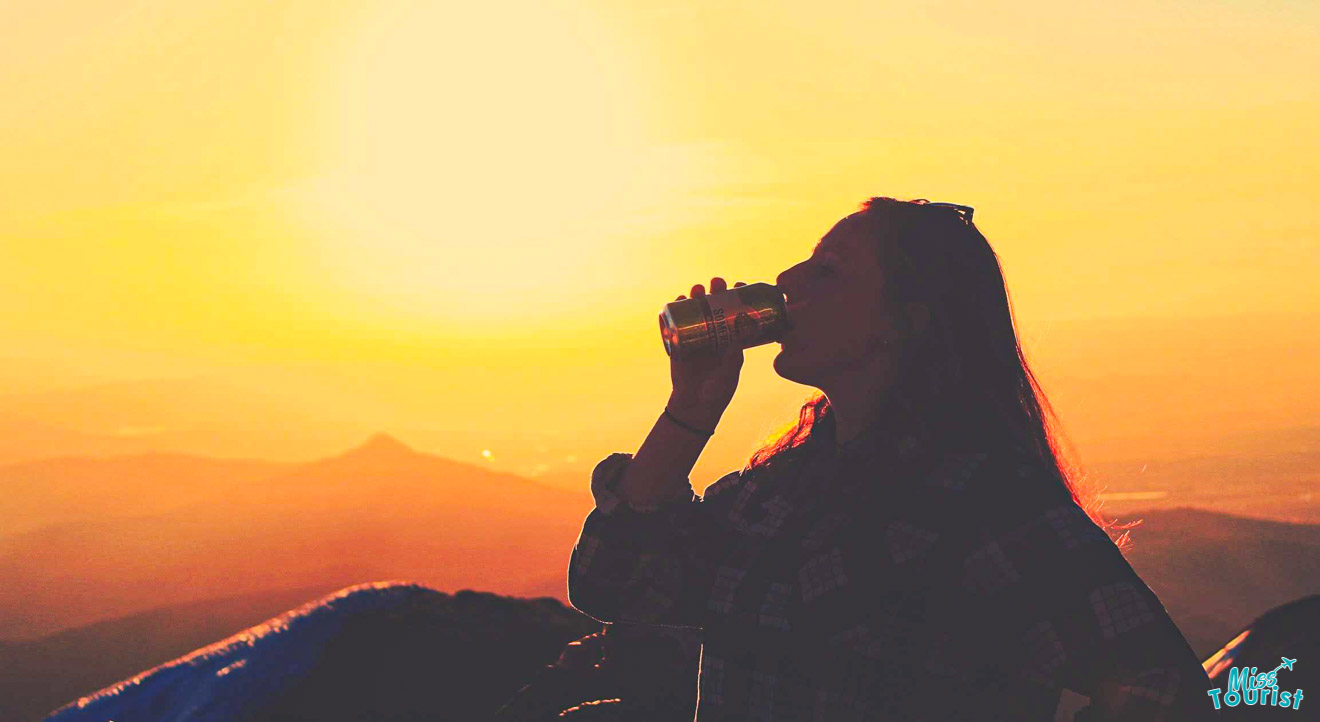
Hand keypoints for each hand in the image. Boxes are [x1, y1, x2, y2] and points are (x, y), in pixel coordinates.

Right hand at [668, 277, 746, 428]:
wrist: (694, 406)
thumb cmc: (717, 392)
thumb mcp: (729, 375)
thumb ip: (733, 359)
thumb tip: (737, 337)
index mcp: (730, 338)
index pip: (735, 311)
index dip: (736, 296)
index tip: (739, 286)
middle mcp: (714, 333)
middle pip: (715, 305)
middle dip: (716, 290)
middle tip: (717, 283)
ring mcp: (695, 336)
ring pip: (696, 310)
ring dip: (695, 296)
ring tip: (697, 290)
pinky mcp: (679, 342)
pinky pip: (676, 322)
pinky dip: (676, 309)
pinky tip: (678, 300)